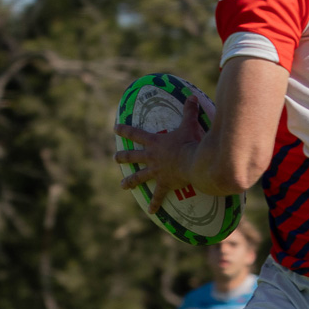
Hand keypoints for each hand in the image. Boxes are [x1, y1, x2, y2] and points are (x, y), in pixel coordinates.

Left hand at [116, 95, 209, 215]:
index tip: (115, 128)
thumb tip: (191, 96)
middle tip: (116, 158)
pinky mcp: (164, 183)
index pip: (135, 134)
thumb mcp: (189, 124)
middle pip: (132, 157)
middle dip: (123, 157)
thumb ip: (189, 111)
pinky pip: (158, 196)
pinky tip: (151, 212)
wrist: (193, 162)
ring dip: (130, 182)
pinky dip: (155, 204)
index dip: (124, 130)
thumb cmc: (190, 142)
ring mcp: (156, 171)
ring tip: (123, 186)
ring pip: (139, 177)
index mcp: (154, 142)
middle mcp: (151, 157)